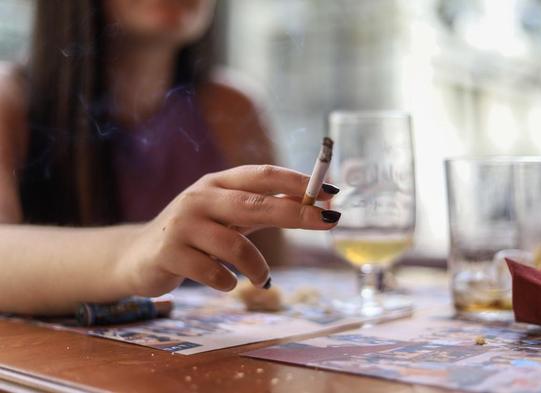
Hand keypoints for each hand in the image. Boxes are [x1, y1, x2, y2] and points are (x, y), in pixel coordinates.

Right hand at [118, 165, 340, 296]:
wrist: (138, 256)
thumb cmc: (194, 234)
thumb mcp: (225, 215)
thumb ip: (260, 208)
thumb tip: (311, 204)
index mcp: (217, 183)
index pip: (262, 175)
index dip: (298, 182)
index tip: (330, 192)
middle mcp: (200, 197)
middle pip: (254, 203)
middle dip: (295, 214)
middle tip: (329, 222)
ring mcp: (183, 224)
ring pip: (235, 245)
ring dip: (257, 268)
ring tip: (261, 280)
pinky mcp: (169, 253)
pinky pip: (212, 272)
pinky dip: (228, 282)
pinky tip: (227, 284)